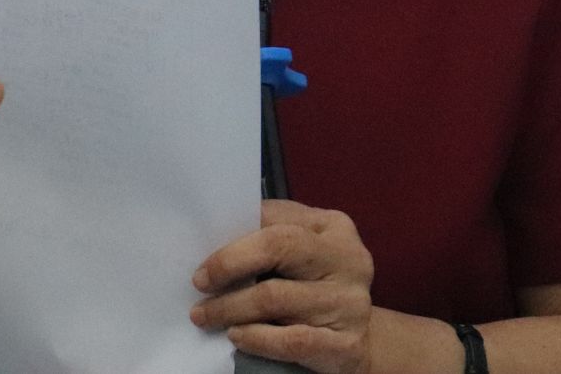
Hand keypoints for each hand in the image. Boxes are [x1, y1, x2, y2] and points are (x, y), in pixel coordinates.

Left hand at [190, 200, 375, 373]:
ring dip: (230, 307)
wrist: (361, 339)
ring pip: (275, 298)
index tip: (202, 251)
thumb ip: (272, 238)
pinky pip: (291, 340)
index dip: (233, 232)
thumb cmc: (319, 287)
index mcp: (334, 227)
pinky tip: (236, 336)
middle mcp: (347, 259)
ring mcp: (349, 302)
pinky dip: (256, 338)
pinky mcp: (346, 344)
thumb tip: (216, 238)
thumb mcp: (305, 253)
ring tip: (206, 315)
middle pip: (278, 246)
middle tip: (199, 282)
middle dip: (229, 263)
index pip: (274, 216)